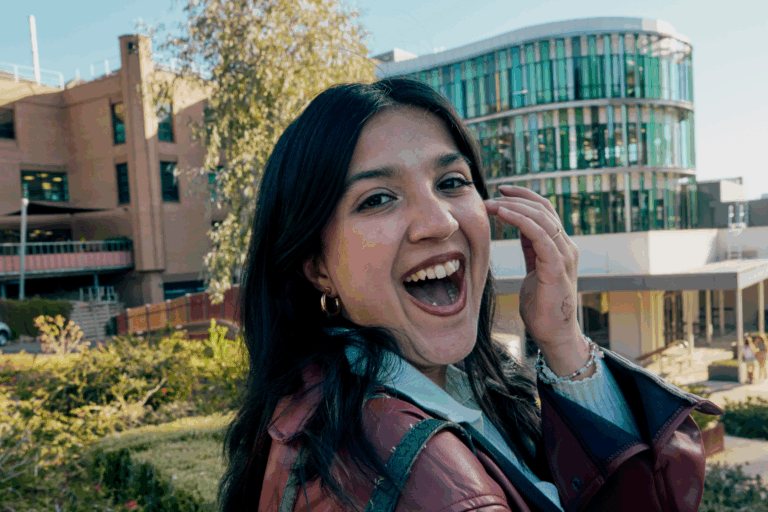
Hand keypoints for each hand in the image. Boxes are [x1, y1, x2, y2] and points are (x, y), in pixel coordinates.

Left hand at [484, 186, 589, 375]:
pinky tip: (503, 214)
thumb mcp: (534, 269)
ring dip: (514, 207)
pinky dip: (520, 220)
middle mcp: (566, 247)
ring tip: (491, 204)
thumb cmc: (542, 306)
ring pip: (541, 218)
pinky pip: (539, 235)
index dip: (524, 197)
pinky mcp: (557, 267)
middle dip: (516, 198)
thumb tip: (520, 228)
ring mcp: (564, 256)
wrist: (554, 334)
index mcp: (560, 245)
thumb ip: (531, 248)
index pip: (544, 210)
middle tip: (491, 195)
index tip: (501, 191)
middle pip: (543, 209)